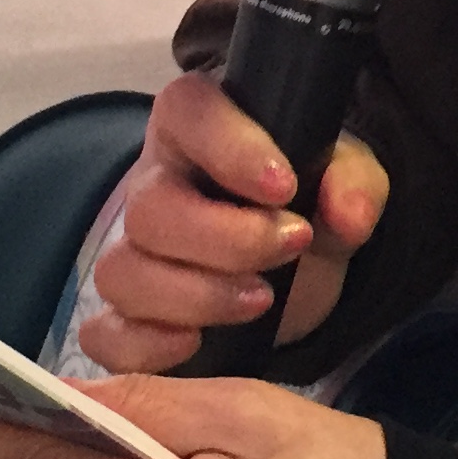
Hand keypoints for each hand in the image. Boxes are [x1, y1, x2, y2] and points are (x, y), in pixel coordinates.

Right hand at [82, 68, 386, 374]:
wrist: (295, 263)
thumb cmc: (304, 202)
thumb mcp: (344, 179)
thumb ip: (353, 184)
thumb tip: (346, 215)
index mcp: (196, 128)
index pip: (187, 112)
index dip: (231, 149)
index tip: (285, 187)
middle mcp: (152, 183)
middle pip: (150, 209)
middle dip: (226, 239)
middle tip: (291, 246)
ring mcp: (131, 250)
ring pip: (123, 272)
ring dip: (196, 295)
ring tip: (262, 300)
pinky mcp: (126, 314)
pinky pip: (105, 335)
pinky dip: (146, 346)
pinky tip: (198, 343)